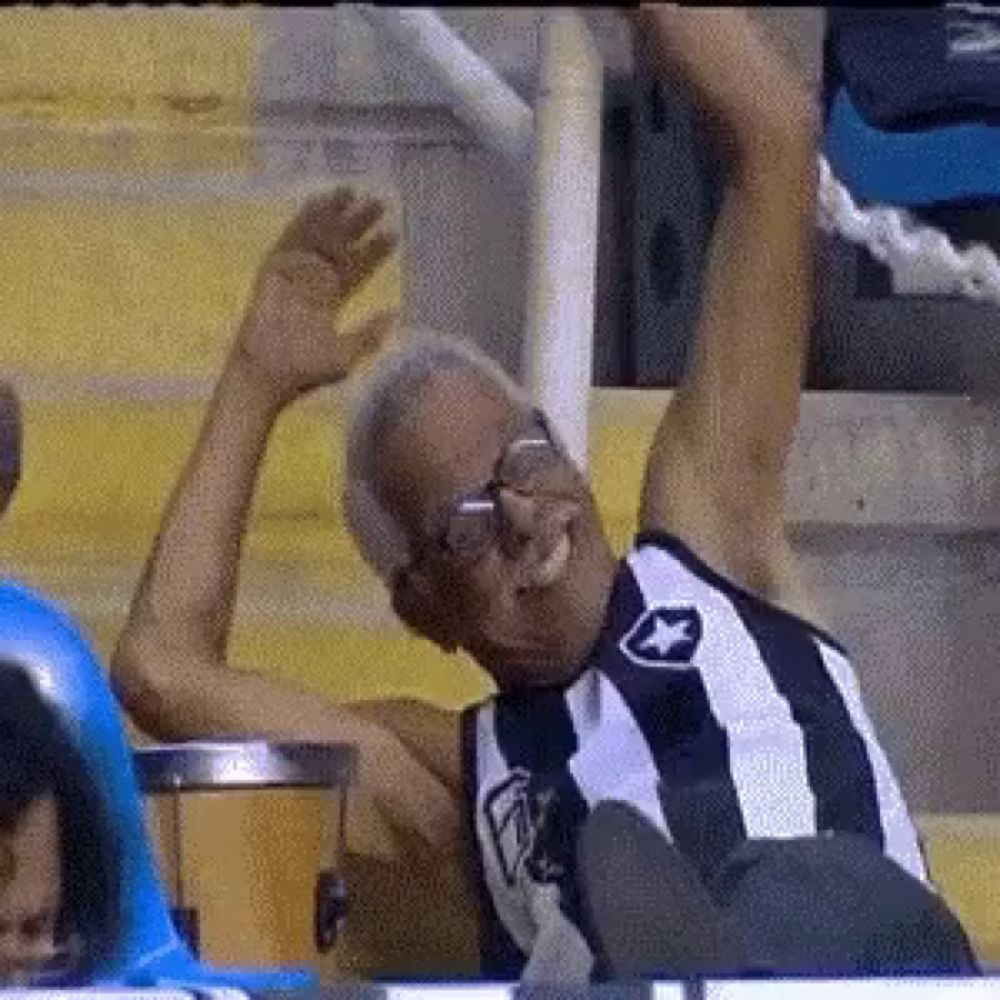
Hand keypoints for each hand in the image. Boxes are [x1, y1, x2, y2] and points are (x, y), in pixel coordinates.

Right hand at [233, 188, 398, 405]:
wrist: (269, 374)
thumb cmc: (304, 372)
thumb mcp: (346, 356)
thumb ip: (369, 334)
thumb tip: (394, 314)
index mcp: (331, 300)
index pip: (357, 269)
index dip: (374, 252)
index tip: (394, 233)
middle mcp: (314, 282)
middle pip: (341, 245)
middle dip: (359, 224)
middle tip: (379, 202)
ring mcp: (294, 273)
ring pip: (318, 236)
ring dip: (334, 214)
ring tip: (353, 190)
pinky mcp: (274, 268)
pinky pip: (291, 238)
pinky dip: (304, 219)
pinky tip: (319, 200)